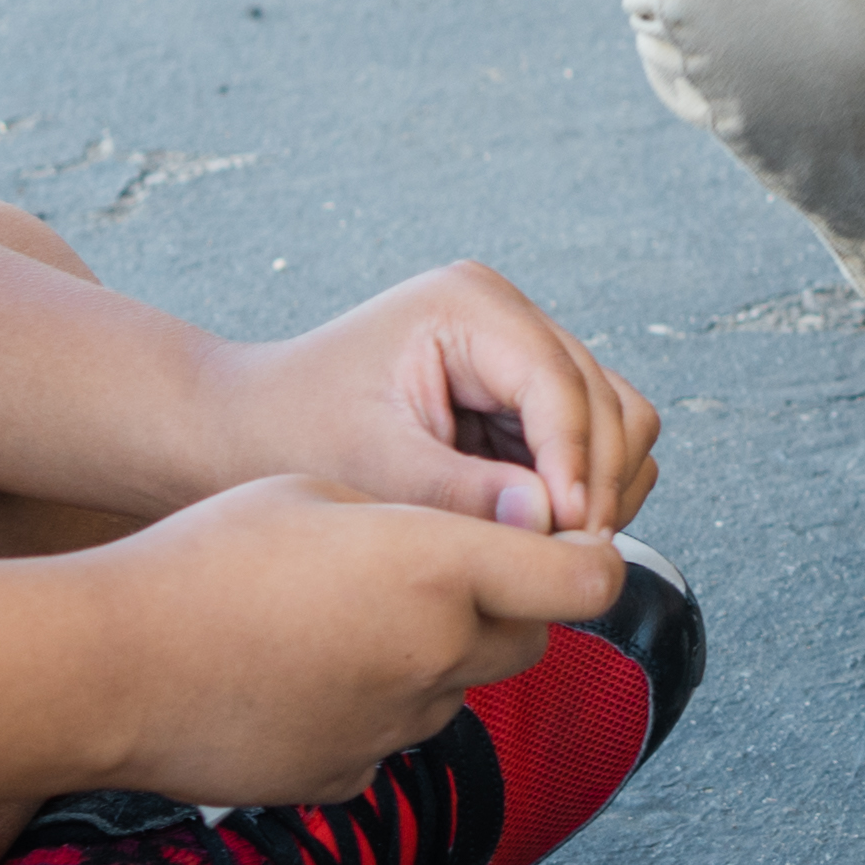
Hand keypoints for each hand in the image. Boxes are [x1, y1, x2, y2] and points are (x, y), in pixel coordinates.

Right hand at [86, 481, 621, 803]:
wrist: (106, 668)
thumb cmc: (203, 559)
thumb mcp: (320, 490)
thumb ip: (416, 519)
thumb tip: (467, 548)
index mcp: (439, 571)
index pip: (589, 578)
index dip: (592, 556)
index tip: (573, 540)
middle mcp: (436, 659)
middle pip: (531, 639)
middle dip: (512, 605)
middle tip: (443, 570)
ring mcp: (395, 729)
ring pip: (458, 688)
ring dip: (435, 656)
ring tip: (342, 620)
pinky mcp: (349, 777)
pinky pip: (393, 737)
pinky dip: (373, 706)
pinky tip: (301, 675)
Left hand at [214, 258, 660, 533]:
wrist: (248, 430)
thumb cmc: (291, 434)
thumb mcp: (373, 467)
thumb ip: (465, 494)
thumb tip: (552, 523)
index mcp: (469, 305)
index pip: (561, 384)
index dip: (576, 465)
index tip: (571, 538)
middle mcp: (506, 316)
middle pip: (608, 401)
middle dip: (593, 482)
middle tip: (564, 559)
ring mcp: (520, 353)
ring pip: (616, 421)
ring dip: (597, 488)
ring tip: (550, 549)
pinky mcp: (521, 397)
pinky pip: (590, 444)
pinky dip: (581, 491)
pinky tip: (537, 530)